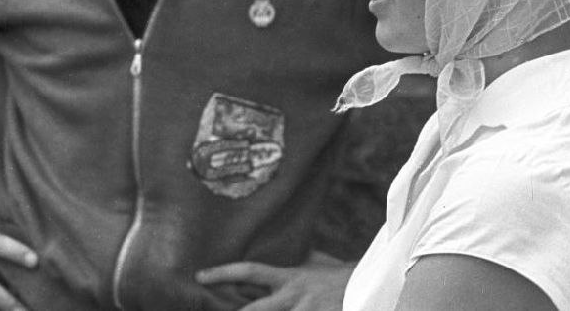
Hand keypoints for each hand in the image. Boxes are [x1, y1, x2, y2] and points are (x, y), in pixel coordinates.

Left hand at [196, 251, 352, 310]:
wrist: (369, 287)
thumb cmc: (339, 276)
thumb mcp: (314, 264)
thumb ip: (293, 265)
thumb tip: (269, 262)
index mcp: (289, 277)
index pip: (250, 271)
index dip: (223, 273)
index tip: (200, 275)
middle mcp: (293, 296)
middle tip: (209, 309)